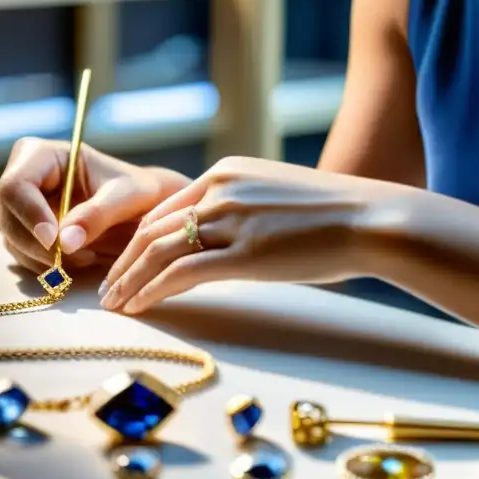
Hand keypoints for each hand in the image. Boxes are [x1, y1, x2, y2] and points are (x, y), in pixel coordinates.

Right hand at [0, 137, 191, 273]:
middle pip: (6, 215)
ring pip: (11, 238)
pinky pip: (22, 254)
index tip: (54, 241)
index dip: (29, 214)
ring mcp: (18, 206)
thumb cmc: (135, 191)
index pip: (15, 185)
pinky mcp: (23, 230)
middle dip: (38, 243)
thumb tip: (64, 243)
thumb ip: (96, 215)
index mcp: (39, 154)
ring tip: (88, 255)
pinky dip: (46, 264)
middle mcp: (20, 177)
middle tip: (79, 256)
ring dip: (44, 257)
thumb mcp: (126, 197)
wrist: (138, 207)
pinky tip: (79, 260)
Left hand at [99, 156, 406, 313]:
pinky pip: (180, 273)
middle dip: (122, 260)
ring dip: (128, 280)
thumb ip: (244, 207)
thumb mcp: (278, 196)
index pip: (166, 207)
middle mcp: (220, 190)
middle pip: (151, 228)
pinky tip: (138, 306)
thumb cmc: (336, 214)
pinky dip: (152, 291)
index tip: (124, 260)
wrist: (372, 219)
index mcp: (226, 172)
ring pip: (158, 251)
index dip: (138, 237)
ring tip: (113, 303)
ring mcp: (229, 220)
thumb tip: (227, 235)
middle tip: (105, 287)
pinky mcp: (242, 254)